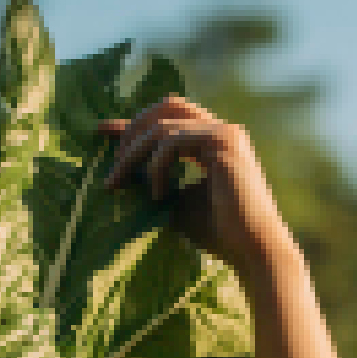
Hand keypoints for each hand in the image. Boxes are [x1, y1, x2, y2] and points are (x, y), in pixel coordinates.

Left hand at [99, 94, 292, 277]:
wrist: (254, 251)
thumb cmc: (219, 235)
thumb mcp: (175, 201)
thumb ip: (152, 178)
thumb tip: (119, 166)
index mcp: (215, 143)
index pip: (169, 119)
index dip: (134, 124)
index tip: (102, 131)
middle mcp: (223, 131)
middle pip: (166, 106)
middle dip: (133, 129)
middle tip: (113, 166)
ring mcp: (225, 133)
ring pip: (162, 126)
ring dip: (134, 154)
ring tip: (121, 183)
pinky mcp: (223, 141)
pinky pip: (171, 141)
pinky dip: (156, 167)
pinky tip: (159, 195)